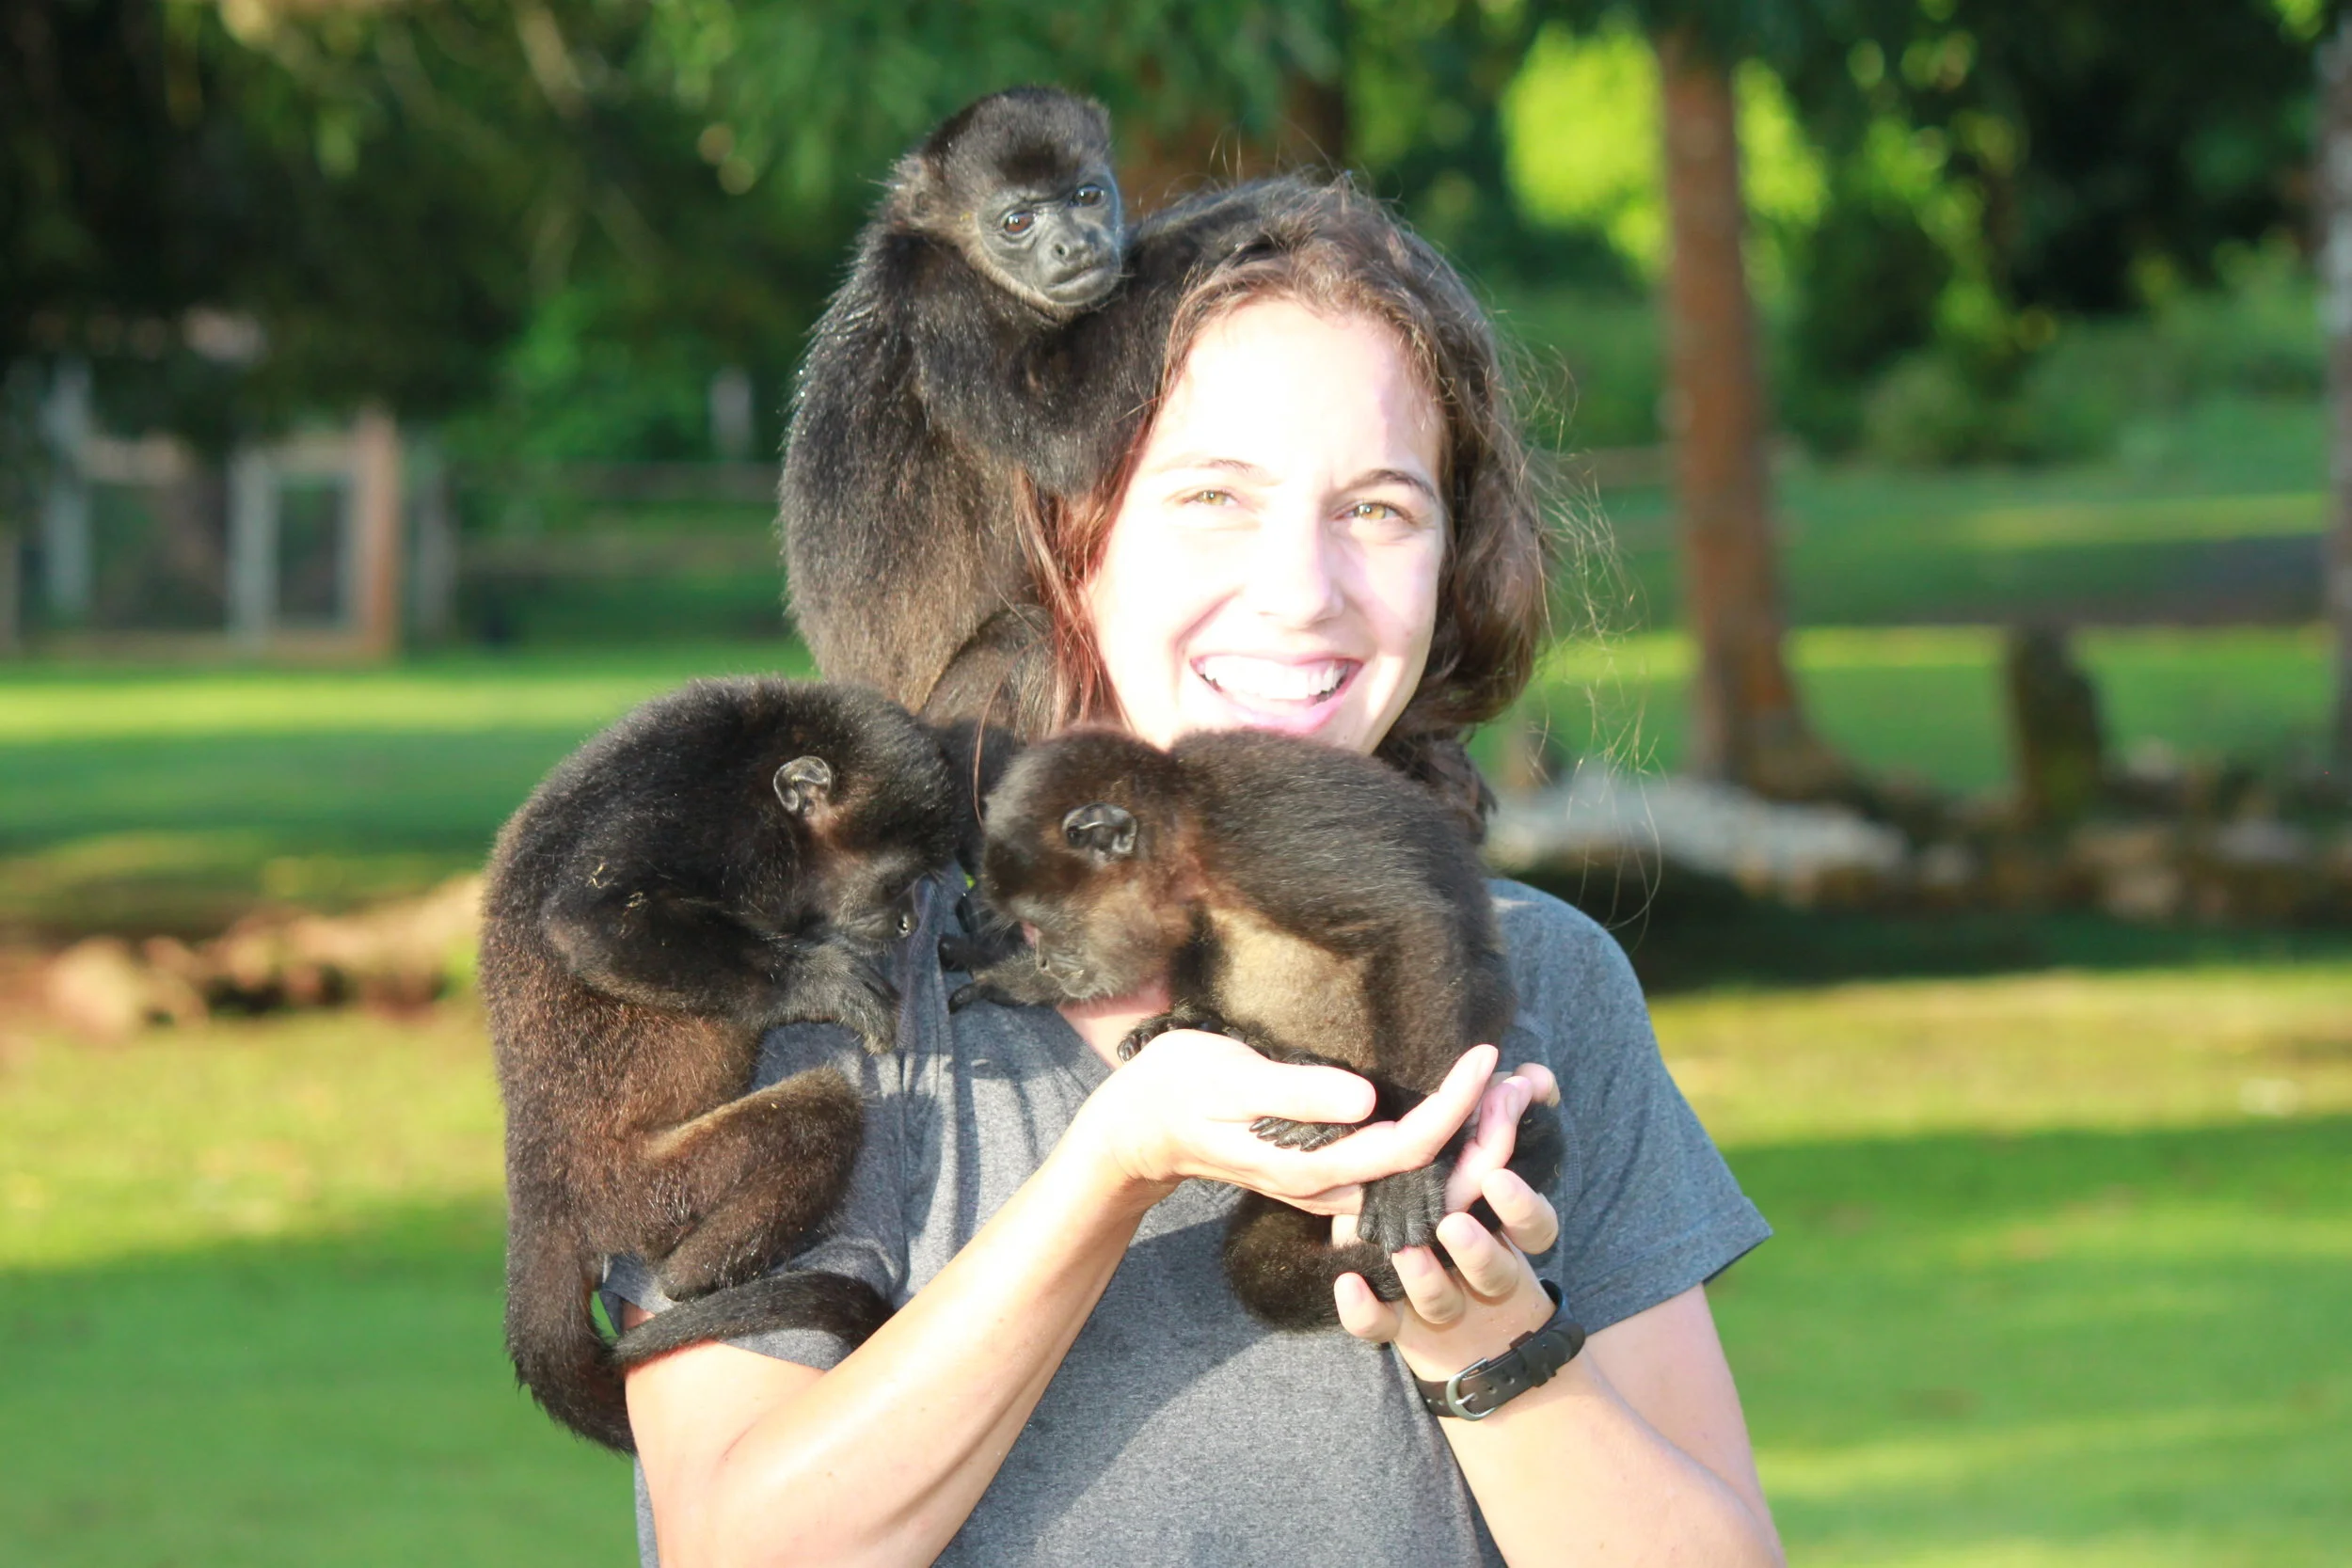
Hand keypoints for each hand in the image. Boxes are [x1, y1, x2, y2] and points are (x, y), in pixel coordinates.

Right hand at [1062, 1032, 1499, 1218]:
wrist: (1137, 1128)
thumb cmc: (1178, 1090)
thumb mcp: (1230, 1079)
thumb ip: (1298, 1094)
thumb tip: (1366, 1100)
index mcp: (1311, 1168)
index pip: (1407, 1146)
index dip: (1454, 1107)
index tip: (1486, 1058)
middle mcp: (1330, 1189)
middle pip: (1429, 1175)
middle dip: (1485, 1133)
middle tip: (1527, 1079)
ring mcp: (1330, 1187)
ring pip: (1420, 1176)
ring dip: (1471, 1139)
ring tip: (1514, 1088)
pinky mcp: (1329, 1172)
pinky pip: (1399, 1168)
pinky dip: (1442, 1141)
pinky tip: (1467, 1108)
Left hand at [1334, 1063, 1563, 1381]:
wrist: (1445, 1315)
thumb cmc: (1458, 1208)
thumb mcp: (1483, 1159)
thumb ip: (1506, 1114)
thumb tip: (1534, 1074)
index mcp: (1503, 1233)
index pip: (1532, 1226)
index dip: (1523, 1206)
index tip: (1499, 1177)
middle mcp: (1475, 1272)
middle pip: (1495, 1268)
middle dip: (1480, 1247)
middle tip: (1455, 1222)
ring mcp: (1435, 1301)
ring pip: (1439, 1302)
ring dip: (1428, 1279)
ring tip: (1408, 1251)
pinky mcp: (1394, 1323)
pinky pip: (1379, 1326)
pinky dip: (1366, 1311)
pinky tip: (1347, 1284)